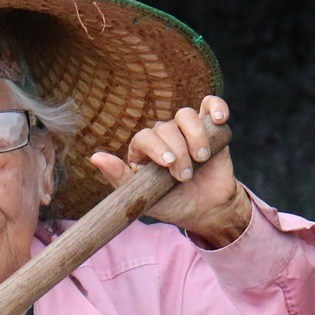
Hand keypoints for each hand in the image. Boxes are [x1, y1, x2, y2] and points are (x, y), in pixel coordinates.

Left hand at [90, 95, 251, 248]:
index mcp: (143, 150)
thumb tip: (95, 157)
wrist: (208, 209)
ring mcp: (186, 129)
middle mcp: (163, 135)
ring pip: (186, 115)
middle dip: (177, 151)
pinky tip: (219, 119)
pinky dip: (216, 107)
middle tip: (185, 176)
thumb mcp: (144, 197)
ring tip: (202, 158)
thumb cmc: (173, 204)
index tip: (169, 164)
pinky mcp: (209, 126)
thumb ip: (120, 178)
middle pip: (165, 127)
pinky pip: (210, 105)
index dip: (156, 147)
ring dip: (195, 136)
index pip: (143, 137)